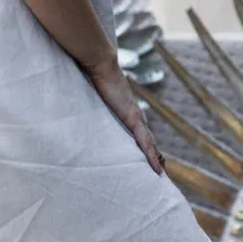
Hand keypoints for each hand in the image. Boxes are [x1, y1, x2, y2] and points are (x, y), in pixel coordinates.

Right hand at [84, 54, 165, 174]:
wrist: (101, 65)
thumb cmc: (95, 78)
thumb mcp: (95, 100)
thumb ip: (94, 107)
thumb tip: (81, 109)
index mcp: (128, 114)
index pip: (140, 135)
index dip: (146, 149)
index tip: (150, 161)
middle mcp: (135, 117)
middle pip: (149, 143)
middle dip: (155, 158)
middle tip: (159, 174)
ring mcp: (136, 118)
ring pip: (150, 145)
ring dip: (156, 160)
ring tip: (161, 175)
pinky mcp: (133, 118)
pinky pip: (145, 142)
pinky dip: (151, 156)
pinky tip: (156, 168)